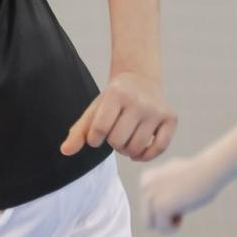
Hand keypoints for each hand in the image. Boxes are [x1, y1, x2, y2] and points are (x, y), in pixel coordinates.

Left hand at [60, 71, 175, 161]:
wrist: (140, 80)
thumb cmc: (113, 100)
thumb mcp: (94, 110)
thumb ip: (79, 131)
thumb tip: (65, 151)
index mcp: (116, 93)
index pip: (99, 129)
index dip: (94, 139)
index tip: (96, 135)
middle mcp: (139, 100)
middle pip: (118, 141)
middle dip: (113, 143)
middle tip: (115, 134)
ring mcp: (156, 109)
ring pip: (136, 148)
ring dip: (127, 151)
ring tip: (126, 139)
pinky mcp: (171, 118)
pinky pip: (158, 149)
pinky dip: (145, 156)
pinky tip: (138, 153)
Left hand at [138, 152, 223, 233]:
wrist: (210, 169)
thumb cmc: (199, 176)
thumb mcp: (175, 179)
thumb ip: (164, 189)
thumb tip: (161, 205)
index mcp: (146, 179)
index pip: (147, 208)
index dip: (166, 207)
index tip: (179, 196)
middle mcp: (145, 186)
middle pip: (147, 218)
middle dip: (164, 217)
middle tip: (180, 205)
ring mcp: (150, 196)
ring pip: (151, 225)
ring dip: (168, 223)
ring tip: (182, 209)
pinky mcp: (160, 206)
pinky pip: (162, 229)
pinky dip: (174, 227)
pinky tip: (183, 213)